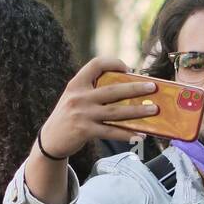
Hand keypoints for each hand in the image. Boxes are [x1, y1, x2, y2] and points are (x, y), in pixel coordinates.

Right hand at [37, 56, 158, 157]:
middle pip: (113, 90)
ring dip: (137, 111)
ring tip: (153, 110)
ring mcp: (83, 114)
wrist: (50, 139)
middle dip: (135, 88)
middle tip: (152, 87)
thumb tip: (125, 91)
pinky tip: (140, 135)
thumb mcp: (75, 97)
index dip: (113, 63)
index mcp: (77, 83)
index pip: (96, 64)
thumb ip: (92, 91)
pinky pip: (111, 132)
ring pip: (116, 112)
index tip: (127, 69)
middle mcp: (79, 97)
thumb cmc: (69, 117)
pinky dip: (127, 134)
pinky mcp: (85, 131)